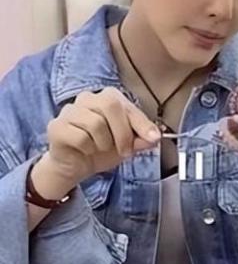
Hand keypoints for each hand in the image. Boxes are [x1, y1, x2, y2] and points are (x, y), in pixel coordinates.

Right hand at [43, 87, 159, 185]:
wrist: (75, 166)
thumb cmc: (102, 149)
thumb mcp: (127, 145)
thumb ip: (140, 139)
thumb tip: (154, 137)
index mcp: (107, 97)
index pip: (127, 105)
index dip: (142, 123)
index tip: (154, 138)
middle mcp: (87, 98)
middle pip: (111, 106)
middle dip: (123, 133)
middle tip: (125, 151)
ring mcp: (69, 111)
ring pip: (96, 123)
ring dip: (104, 143)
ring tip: (101, 149)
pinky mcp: (56, 126)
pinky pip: (80, 137)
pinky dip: (88, 149)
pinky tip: (85, 150)